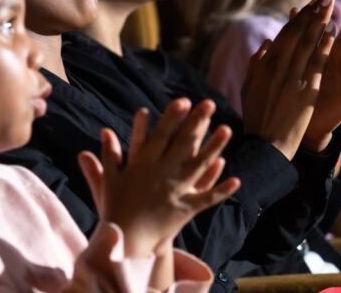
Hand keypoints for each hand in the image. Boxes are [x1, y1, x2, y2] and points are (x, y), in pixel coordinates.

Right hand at [77, 99, 240, 257]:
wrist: (124, 240)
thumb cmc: (115, 208)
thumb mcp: (108, 179)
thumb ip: (109, 155)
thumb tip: (104, 131)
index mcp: (144, 165)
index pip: (161, 135)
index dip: (173, 117)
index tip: (183, 101)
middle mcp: (163, 174)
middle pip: (183, 144)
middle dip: (197, 123)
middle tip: (209, 104)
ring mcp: (176, 191)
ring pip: (199, 166)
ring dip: (215, 147)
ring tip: (227, 129)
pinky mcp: (185, 209)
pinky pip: (207, 198)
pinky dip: (221, 190)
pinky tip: (236, 179)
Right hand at [242, 0, 335, 157]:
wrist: (267, 145)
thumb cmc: (257, 118)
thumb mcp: (248, 88)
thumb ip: (256, 64)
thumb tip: (268, 43)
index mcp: (262, 66)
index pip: (284, 35)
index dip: (298, 18)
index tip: (310, 5)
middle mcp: (276, 69)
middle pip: (297, 35)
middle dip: (313, 13)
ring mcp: (291, 79)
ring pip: (308, 44)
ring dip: (321, 23)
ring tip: (331, 7)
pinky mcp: (305, 91)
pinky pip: (317, 63)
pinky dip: (325, 46)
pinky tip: (333, 32)